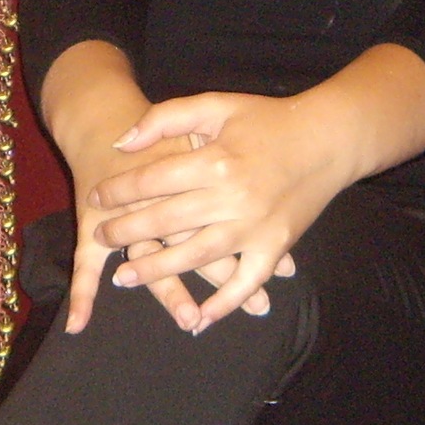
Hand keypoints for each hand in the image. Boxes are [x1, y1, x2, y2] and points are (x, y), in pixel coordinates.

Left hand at [88, 92, 344, 331]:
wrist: (328, 138)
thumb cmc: (268, 120)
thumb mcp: (216, 105)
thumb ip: (166, 118)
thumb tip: (122, 142)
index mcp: (216, 159)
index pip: (152, 179)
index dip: (118, 190)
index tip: (96, 198)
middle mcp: (232, 196)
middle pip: (166, 220)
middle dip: (126, 231)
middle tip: (102, 238)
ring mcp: (255, 226)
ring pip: (196, 256)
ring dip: (157, 270)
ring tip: (124, 278)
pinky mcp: (276, 246)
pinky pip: (246, 281)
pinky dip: (224, 303)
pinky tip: (199, 319)